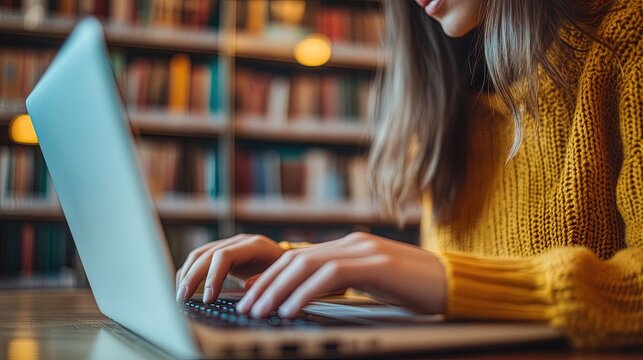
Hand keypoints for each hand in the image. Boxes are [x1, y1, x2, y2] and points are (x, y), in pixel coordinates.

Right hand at [175, 234, 284, 302]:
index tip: (208, 298)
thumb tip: (246, 287)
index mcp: (254, 245)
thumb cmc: (287, 271)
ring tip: (179, 295)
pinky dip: (189, 272)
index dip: (213, 276)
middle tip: (183, 298)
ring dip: (186, 275)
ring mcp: (228, 245)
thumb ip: (265, 280)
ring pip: (199, 255)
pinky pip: (199, 259)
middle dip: (192, 277)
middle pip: (207, 255)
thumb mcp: (282, 276)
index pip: (224, 256)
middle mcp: (238, 241)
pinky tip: (183, 286)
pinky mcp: (221, 253)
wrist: (289, 260)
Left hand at [236, 232, 446, 317]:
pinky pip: (331, 275)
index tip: (251, 293)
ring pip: (308, 265)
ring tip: (261, 310)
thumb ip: (344, 280)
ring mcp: (364, 250)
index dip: (271, 276)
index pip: (300, 257)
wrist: (453, 282)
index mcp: (349, 246)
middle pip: (296, 258)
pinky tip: (291, 308)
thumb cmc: (414, 288)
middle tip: (247, 305)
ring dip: (279, 289)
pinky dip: (306, 292)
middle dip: (267, 283)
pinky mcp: (376, 263)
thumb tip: (313, 293)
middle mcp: (352, 243)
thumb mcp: (371, 282)